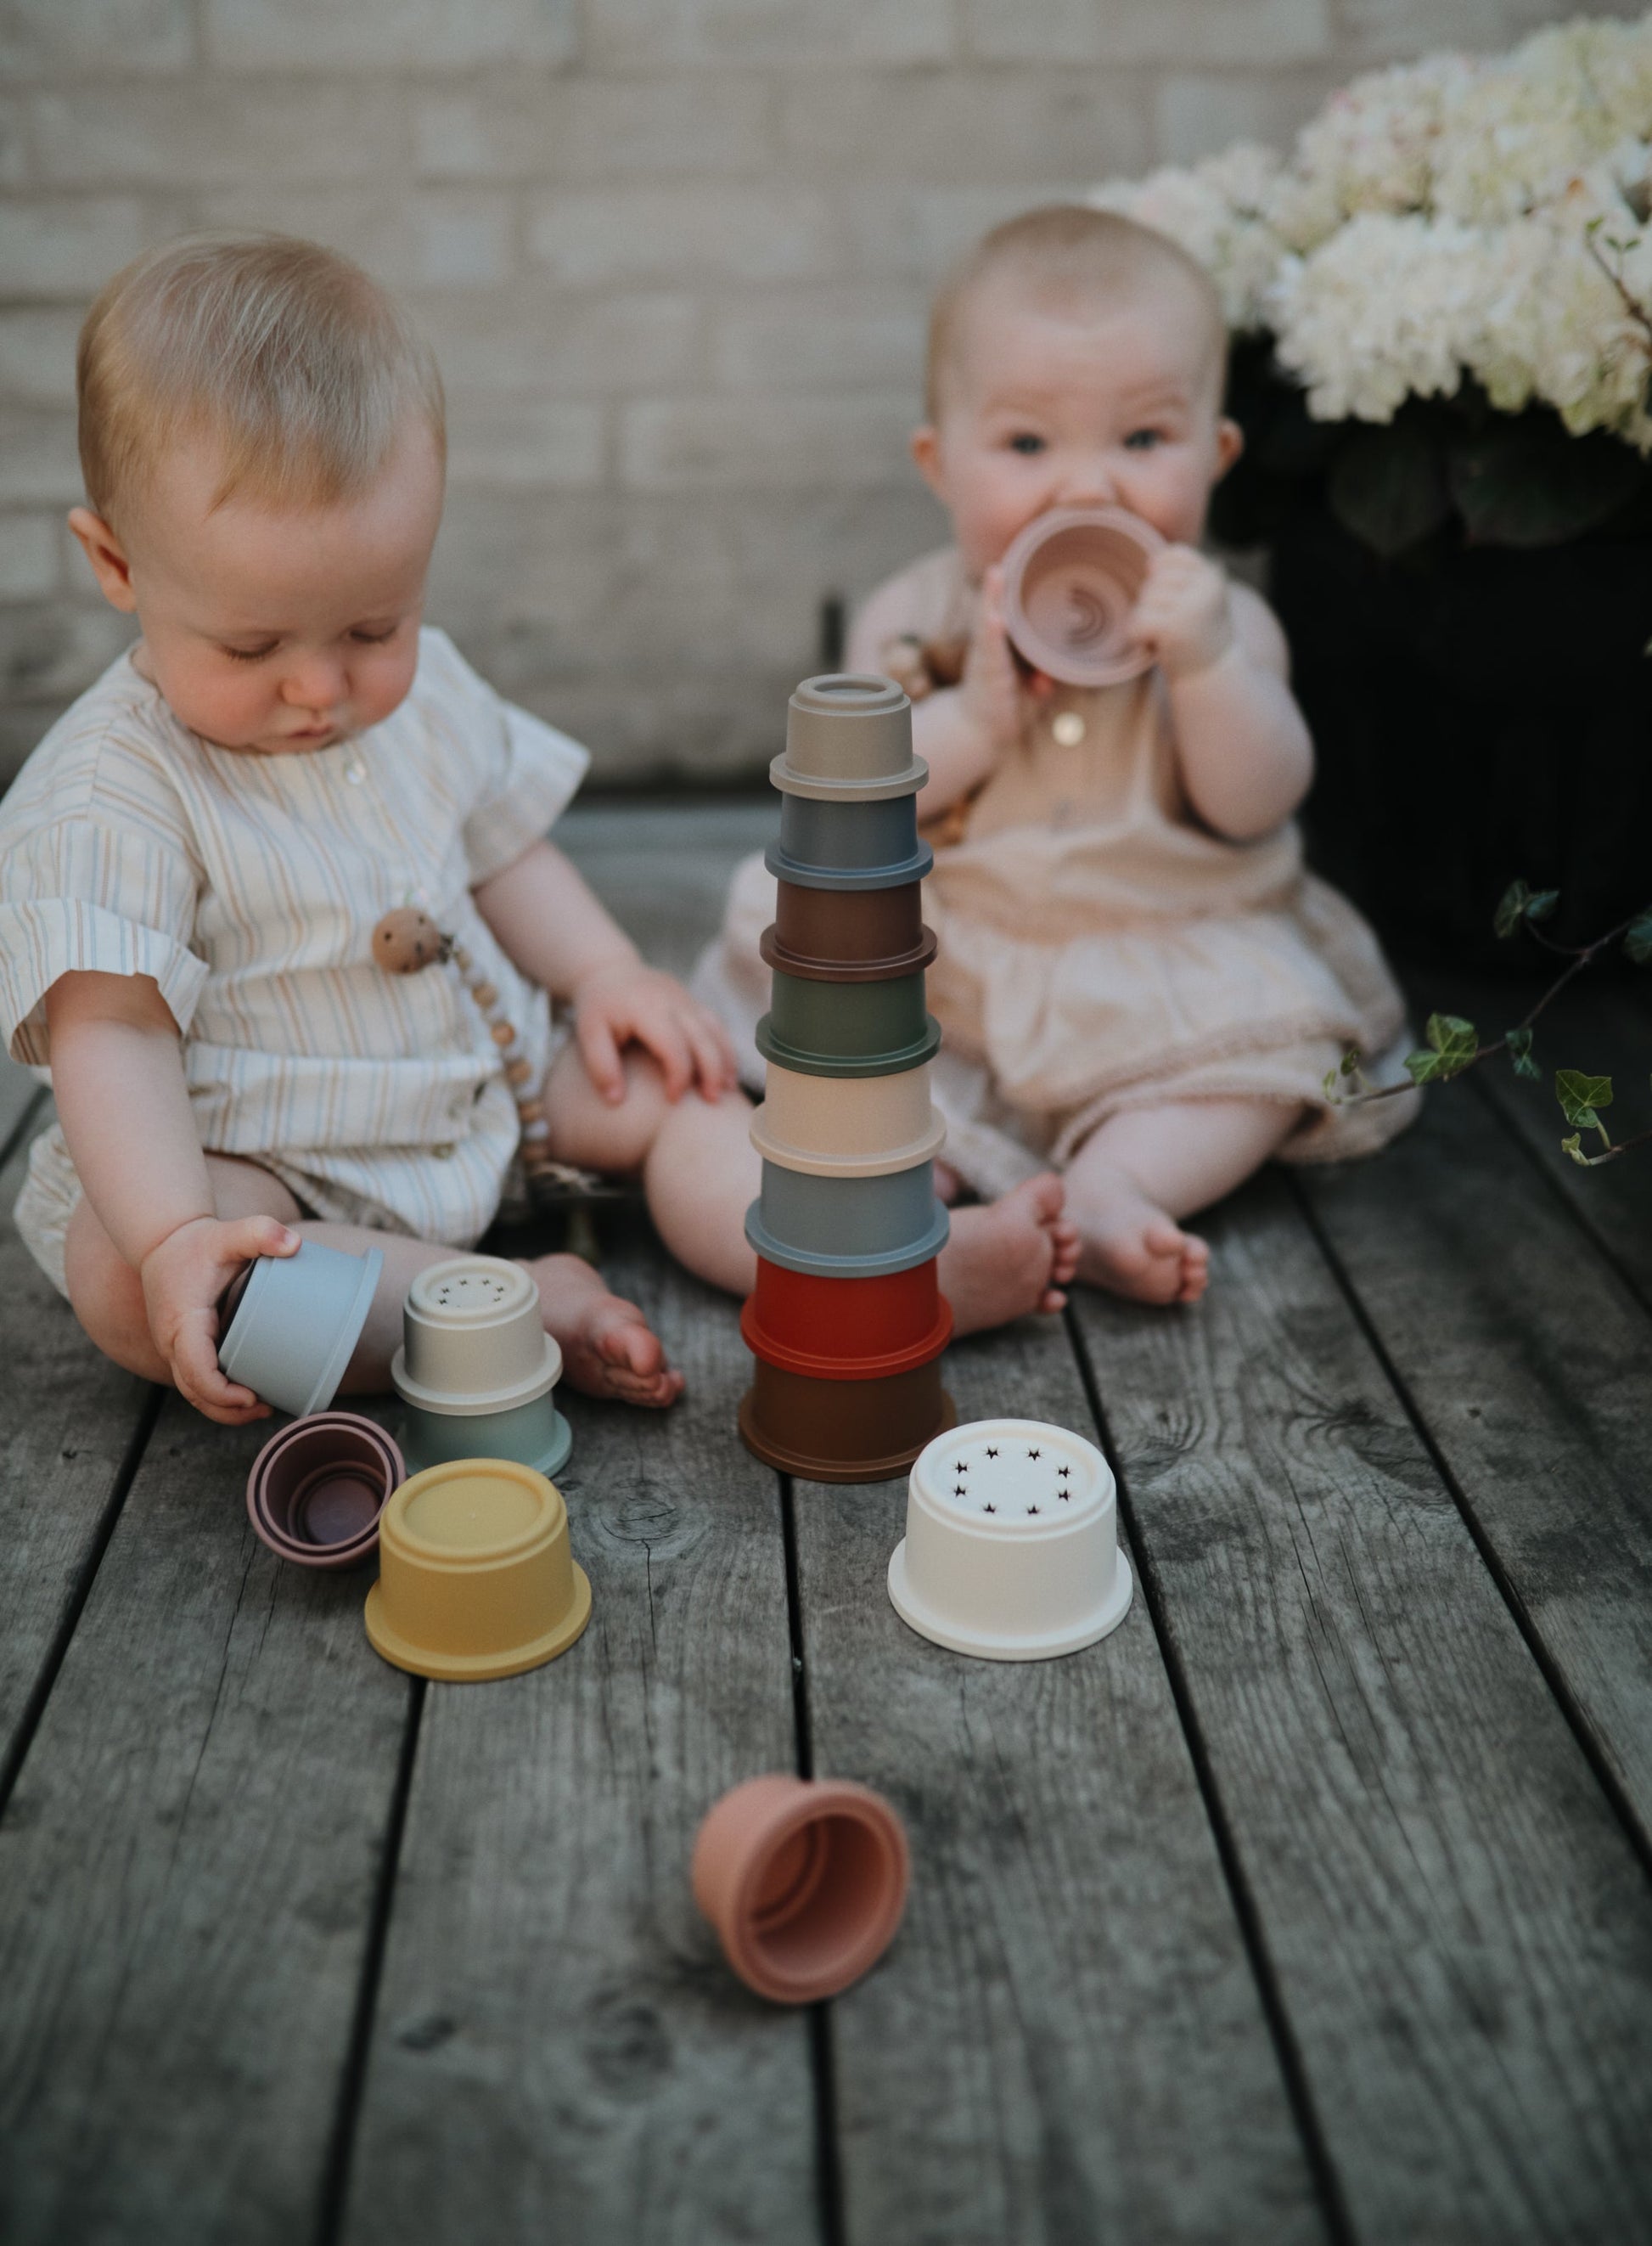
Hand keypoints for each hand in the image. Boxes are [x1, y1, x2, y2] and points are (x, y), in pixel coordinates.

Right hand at [140, 1213, 300, 1424]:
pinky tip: (246, 1397)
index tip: (251, 1397)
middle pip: (194, 1392)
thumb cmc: (197, 1242)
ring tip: (262, 1408)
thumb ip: (259, 1232)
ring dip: (223, 1409)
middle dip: (228, 1410)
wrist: (162, 1241)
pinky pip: (195, 1381)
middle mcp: (171, 1341)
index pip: (195, 1370)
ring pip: (193, 1392)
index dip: (221, 1392)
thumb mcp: (228, 1234)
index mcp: (181, 1322)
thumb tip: (296, 1243)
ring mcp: (173, 1347)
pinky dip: (216, 1396)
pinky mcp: (180, 1347)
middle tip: (267, 1409)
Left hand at [573, 959, 738, 1104]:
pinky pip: (716, 1025)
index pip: (673, 1046)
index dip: (678, 1076)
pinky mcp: (693, 1000)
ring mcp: (686, 998)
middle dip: (711, 1072)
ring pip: (716, 1030)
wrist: (608, 970)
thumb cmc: (598, 1008)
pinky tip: (726, 1071)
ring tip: (726, 1090)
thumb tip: (616, 1100)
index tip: (672, 1100)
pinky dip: (725, 1048)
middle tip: (712, 1101)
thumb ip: (601, 1066)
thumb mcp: (588, 1034)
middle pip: (703, 1038)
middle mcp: (672, 1001)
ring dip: (725, 1060)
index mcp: (646, 1009)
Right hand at [958, 565, 1045, 757]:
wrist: (978, 732)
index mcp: (1002, 643)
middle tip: (1001, 558)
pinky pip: (990, 650)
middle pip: (993, 607)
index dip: (1009, 587)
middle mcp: (991, 645)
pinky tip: (993, 618)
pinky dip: (991, 633)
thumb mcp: (1029, 687)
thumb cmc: (1004, 705)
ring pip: (987, 622)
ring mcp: (986, 657)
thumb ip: (1042, 676)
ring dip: (991, 598)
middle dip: (997, 584)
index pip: (1007, 609)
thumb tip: (1050, 679)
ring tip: (995, 575)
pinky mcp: (986, 672)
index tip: (1019, 559)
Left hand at [1130, 546, 1235, 680]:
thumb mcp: (1200, 598)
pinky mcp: (1173, 628)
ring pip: (1145, 600)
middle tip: (1169, 625)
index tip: (1169, 599)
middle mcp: (1205, 587)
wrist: (1212, 676)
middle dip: (1153, 602)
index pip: (1173, 555)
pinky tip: (1150, 645)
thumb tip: (1150, 561)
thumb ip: (1182, 577)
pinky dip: (1137, 635)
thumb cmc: (1200, 635)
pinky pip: (1137, 621)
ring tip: (1164, 636)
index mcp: (1212, 576)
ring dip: (1145, 620)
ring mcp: (1190, 607)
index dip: (1161, 574)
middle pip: (1155, 580)